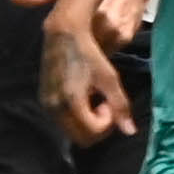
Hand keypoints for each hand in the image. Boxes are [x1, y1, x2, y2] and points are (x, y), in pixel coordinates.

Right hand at [44, 12, 137, 142]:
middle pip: (80, 138)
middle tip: (104, 104)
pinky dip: (76, 116)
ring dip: (86, 122)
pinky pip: (62, 120)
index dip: (107, 123)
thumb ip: (120, 106)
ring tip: (94, 99)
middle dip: (97, 127)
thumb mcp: (110, 79)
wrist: (64, 35)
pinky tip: (83, 97)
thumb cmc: (90, 54)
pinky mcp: (44, 100)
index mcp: (71, 103)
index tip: (108, 102)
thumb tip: (130, 132)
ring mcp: (46, 105)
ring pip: (71, 131)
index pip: (92, 133)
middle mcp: (55, 108)